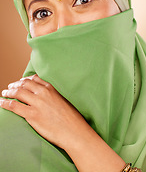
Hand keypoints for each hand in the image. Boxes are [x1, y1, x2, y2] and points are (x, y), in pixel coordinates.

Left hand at [0, 75, 125, 171]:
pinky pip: (14, 106)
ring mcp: (37, 103)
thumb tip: (44, 97)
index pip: (34, 79)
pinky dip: (5, 103)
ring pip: (17, 93)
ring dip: (8, 92)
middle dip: (15, 85)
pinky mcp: (32, 115)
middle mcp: (43, 93)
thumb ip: (52, 96)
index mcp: (51, 88)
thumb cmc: (71, 118)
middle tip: (9, 87)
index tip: (20, 82)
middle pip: (24, 84)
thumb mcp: (63, 100)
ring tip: (4, 93)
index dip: (24, 80)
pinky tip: (1, 103)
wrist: (74, 131)